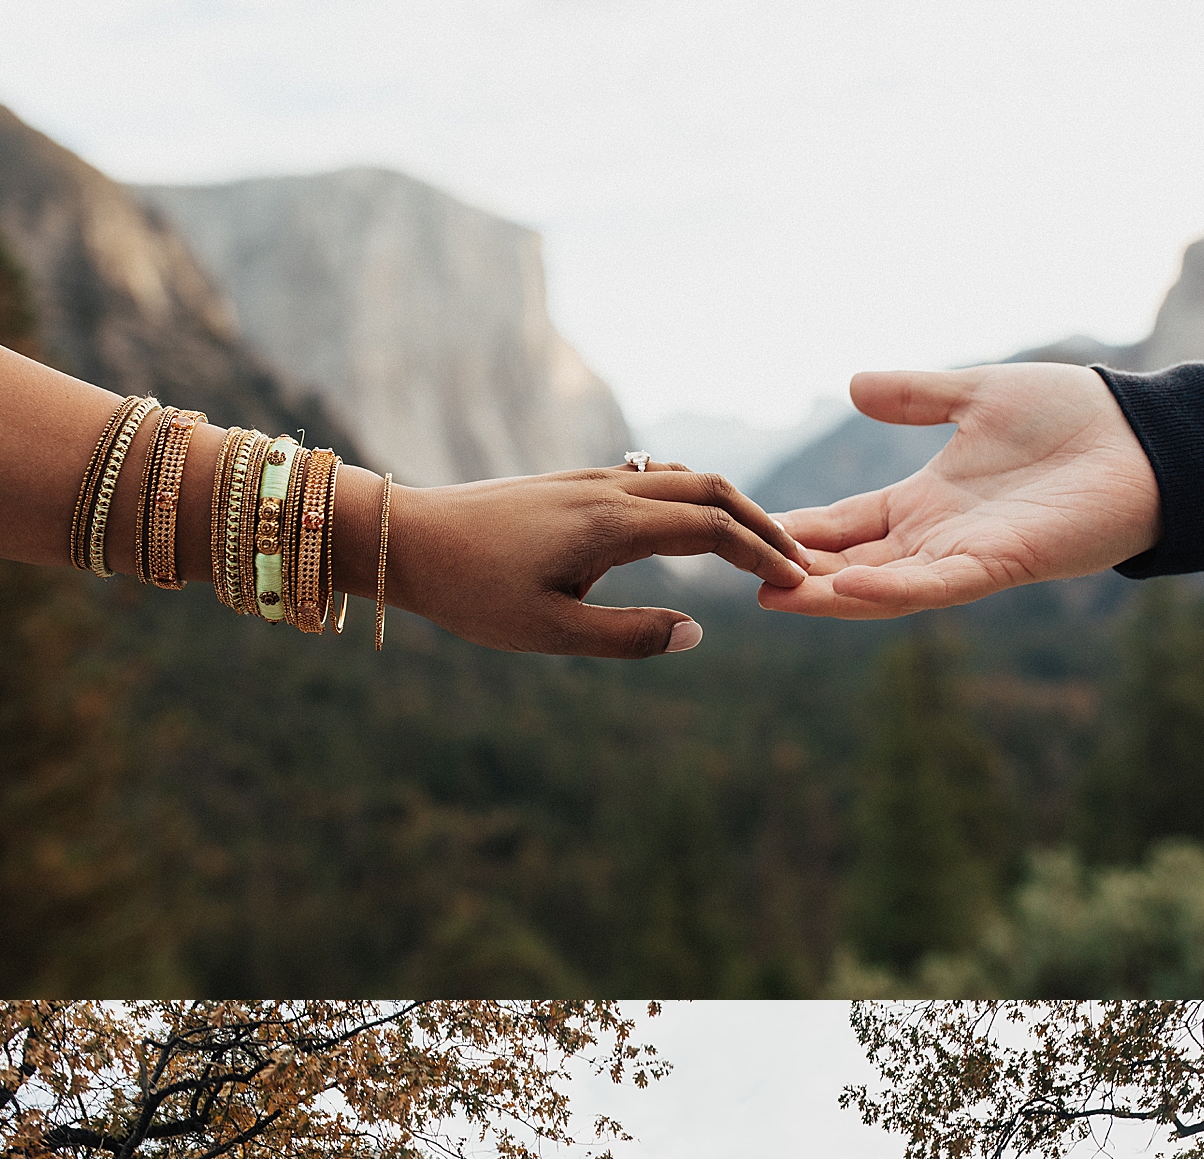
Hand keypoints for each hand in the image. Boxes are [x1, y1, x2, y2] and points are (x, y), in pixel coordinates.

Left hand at [388, 461, 809, 655]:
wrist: (408, 538)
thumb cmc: (472, 592)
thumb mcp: (550, 633)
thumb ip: (628, 636)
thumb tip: (696, 633)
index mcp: (610, 526)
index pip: (710, 528)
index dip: (760, 554)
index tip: (796, 581)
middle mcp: (609, 490)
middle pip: (710, 488)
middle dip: (761, 523)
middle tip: (796, 560)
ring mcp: (592, 480)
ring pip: (683, 477)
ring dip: (730, 506)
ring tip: (758, 544)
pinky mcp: (576, 484)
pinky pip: (654, 477)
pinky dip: (694, 497)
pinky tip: (697, 523)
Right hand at [756, 364, 1160, 617]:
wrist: (1145, 439)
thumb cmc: (1076, 418)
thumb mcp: (977, 395)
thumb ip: (916, 396)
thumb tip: (852, 385)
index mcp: (925, 502)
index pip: (845, 524)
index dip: (796, 528)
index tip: (743, 527)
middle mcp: (936, 537)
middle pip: (849, 564)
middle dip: (795, 570)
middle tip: (734, 572)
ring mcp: (965, 556)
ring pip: (881, 587)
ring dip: (827, 595)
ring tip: (771, 594)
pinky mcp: (1001, 565)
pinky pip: (936, 586)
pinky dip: (891, 590)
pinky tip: (848, 587)